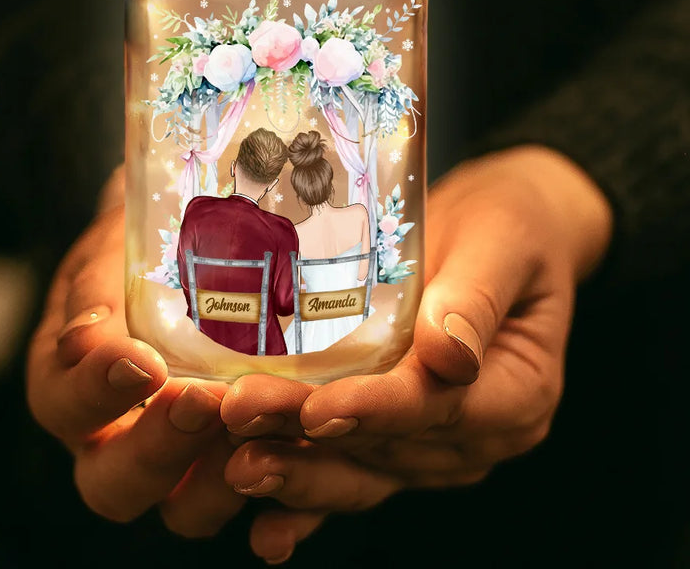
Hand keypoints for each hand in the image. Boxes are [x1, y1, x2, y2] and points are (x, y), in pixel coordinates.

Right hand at [26, 168, 244, 535]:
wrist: (185, 248)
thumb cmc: (139, 250)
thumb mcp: (108, 255)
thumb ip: (96, 292)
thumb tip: (85, 340)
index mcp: (69, 384)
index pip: (63, 404)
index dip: (97, 394)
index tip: (143, 362)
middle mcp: (112, 436)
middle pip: (113, 482)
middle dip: (158, 447)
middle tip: (202, 399)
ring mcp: (175, 457)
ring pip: (182, 507)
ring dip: (218, 477)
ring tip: (254, 424)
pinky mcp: (229, 459)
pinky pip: (245, 493)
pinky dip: (272, 486)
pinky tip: (296, 447)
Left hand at [221, 146, 612, 562]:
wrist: (502, 233)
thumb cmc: (508, 226)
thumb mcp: (502, 243)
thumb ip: (475, 298)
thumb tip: (448, 354)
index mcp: (516, 390)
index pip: (438, 407)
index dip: (376, 410)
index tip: (318, 409)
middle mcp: (476, 433)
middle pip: (386, 443)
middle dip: (310, 439)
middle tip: (243, 420)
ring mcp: (434, 441)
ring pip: (361, 466)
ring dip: (298, 469)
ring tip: (239, 467)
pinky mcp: (397, 432)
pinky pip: (352, 468)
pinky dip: (308, 500)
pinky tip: (266, 527)